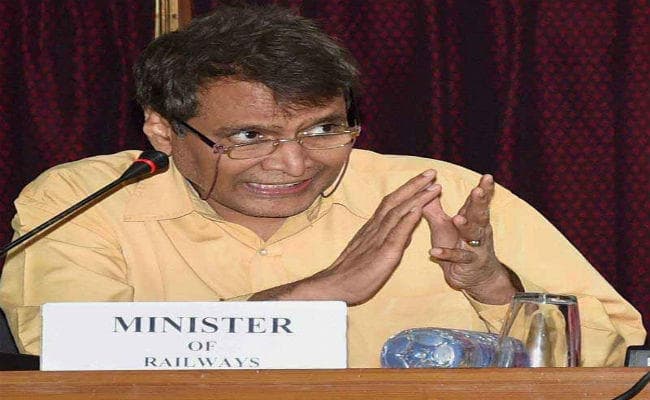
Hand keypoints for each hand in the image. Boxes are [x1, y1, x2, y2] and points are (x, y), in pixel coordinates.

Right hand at [250, 169, 441, 304]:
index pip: (391, 202)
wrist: (334, 286)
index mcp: (373, 227)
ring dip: (417, 197)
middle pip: (395, 200)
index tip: (423, 178)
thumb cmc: (352, 272)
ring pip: (398, 212)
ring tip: (433, 186)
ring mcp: (379, 239)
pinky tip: (418, 209)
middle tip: (432, 172)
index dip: (408, 188)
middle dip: (415, 185)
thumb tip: (407, 230)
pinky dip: (408, 220)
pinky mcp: (383, 253)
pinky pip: (396, 234)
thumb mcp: (372, 250)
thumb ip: (389, 238)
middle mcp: (375, 228)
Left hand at [422, 174, 516, 303]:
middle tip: (477, 190)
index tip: (488, 176)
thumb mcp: (444, 225)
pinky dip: (446, 254)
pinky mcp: (468, 264)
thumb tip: (424, 187)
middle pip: (479, 214)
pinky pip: (458, 258)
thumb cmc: (458, 246)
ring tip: (457, 218)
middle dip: (479, 202)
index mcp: (472, 218)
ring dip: (465, 226)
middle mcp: (478, 230)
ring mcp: (475, 247)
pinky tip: (434, 252)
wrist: (476, 278)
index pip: (477, 201)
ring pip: (472, 235)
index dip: (483, 189)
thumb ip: (434, 208)